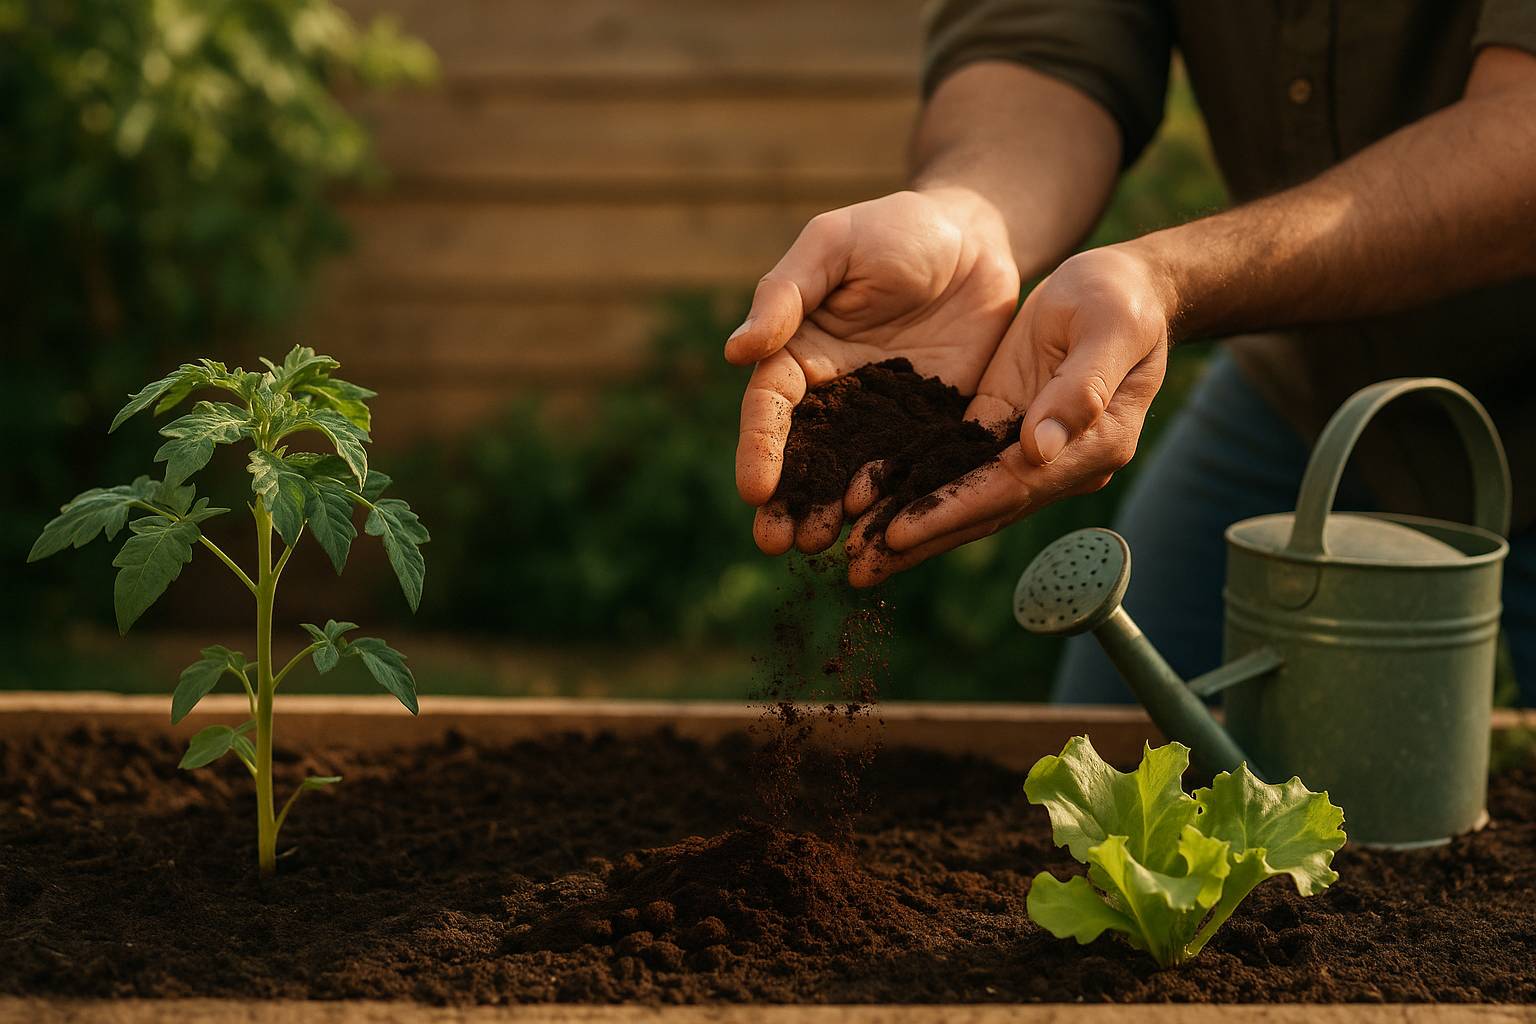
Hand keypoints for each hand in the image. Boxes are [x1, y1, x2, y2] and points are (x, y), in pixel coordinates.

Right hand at [728, 188, 1019, 555]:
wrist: (979, 237)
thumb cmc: (896, 229)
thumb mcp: (834, 244)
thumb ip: (786, 293)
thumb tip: (737, 352)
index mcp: (798, 353)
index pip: (770, 409)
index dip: (759, 449)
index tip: (754, 489)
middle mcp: (833, 396)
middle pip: (801, 457)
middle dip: (785, 501)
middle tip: (777, 543)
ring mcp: (882, 418)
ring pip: (848, 475)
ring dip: (830, 513)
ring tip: (818, 549)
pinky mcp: (930, 427)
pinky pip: (909, 471)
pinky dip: (894, 503)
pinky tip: (884, 534)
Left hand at [844, 244, 1172, 585]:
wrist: (1125, 287)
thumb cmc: (1122, 297)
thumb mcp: (1111, 326)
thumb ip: (1083, 386)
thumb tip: (1042, 448)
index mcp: (1093, 444)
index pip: (1013, 487)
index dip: (954, 509)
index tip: (900, 531)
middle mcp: (1060, 464)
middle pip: (983, 511)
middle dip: (921, 539)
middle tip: (860, 570)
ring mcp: (1028, 454)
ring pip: (964, 501)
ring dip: (911, 530)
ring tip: (856, 559)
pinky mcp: (998, 431)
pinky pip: (953, 470)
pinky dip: (914, 493)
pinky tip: (870, 510)